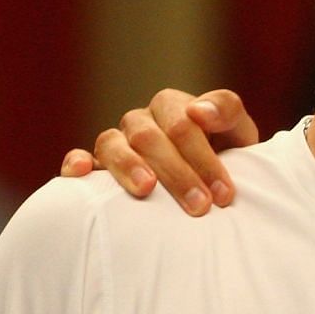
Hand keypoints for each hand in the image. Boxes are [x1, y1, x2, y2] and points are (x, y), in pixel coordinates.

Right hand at [58, 88, 259, 215]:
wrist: (208, 184)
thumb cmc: (227, 156)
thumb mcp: (238, 133)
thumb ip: (227, 112)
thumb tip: (199, 111)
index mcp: (173, 107)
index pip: (182, 123)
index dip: (204, 157)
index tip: (224, 193)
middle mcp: (141, 121)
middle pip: (149, 136)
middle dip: (178, 173)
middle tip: (200, 206)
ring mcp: (117, 142)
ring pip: (111, 144)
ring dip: (128, 166)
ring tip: (146, 190)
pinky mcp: (96, 166)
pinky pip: (79, 159)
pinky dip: (76, 163)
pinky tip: (81, 174)